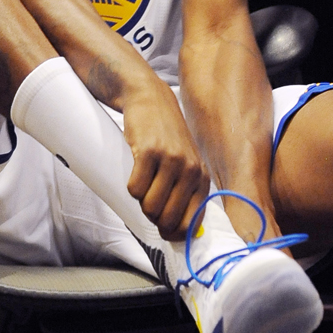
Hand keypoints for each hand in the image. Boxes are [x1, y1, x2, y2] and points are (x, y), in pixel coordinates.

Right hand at [122, 80, 210, 240]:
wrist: (151, 99)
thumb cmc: (167, 137)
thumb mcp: (185, 164)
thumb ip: (186, 193)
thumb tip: (178, 233)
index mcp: (202, 179)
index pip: (191, 223)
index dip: (173, 233)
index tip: (162, 231)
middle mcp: (191, 171)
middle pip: (167, 218)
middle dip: (153, 218)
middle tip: (147, 204)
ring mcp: (171, 160)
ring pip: (149, 206)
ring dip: (140, 202)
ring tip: (143, 183)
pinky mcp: (150, 152)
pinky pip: (134, 189)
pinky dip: (130, 188)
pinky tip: (135, 172)